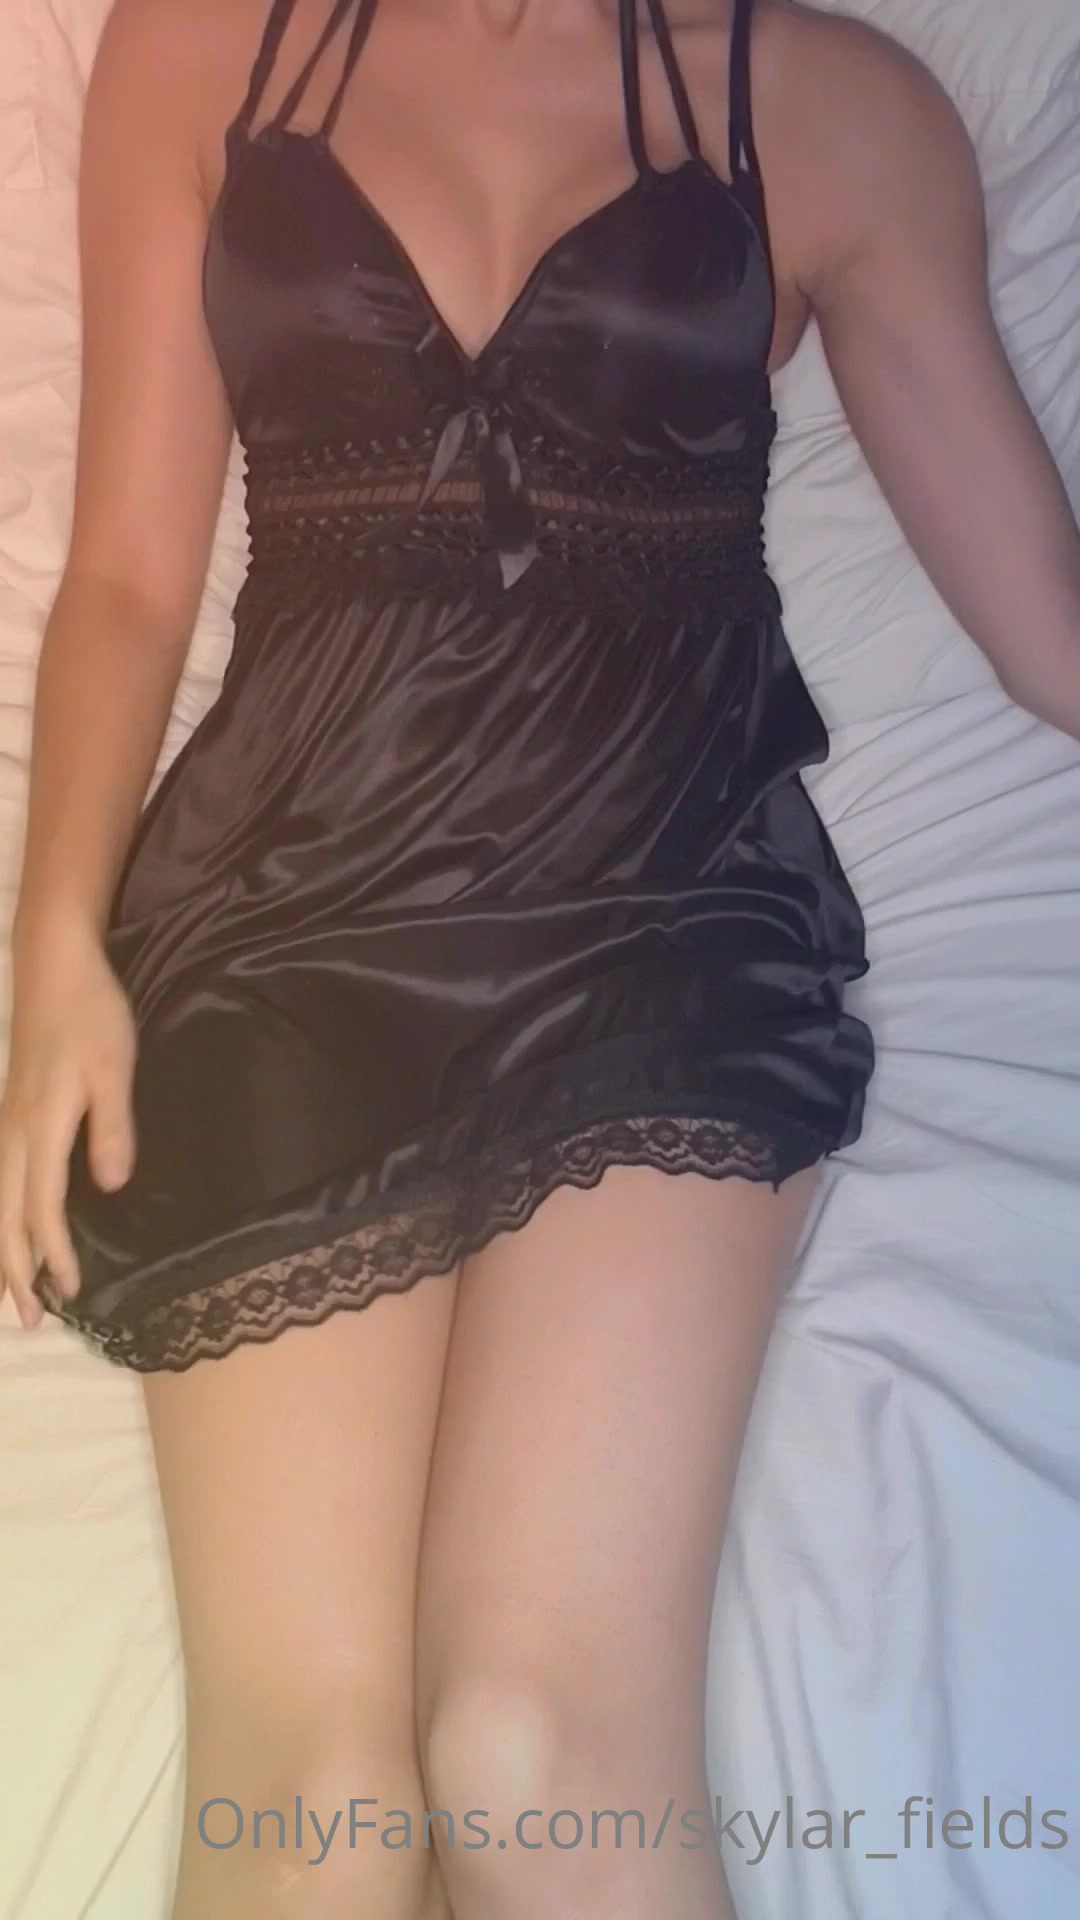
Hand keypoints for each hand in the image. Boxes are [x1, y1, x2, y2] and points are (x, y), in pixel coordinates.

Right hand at [0, 921, 136, 1328]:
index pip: (41, 1209)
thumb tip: (109, 1187)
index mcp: (40, 1127)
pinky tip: (12, 1226)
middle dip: (13, 1272)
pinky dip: (2, 1217)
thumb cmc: (92, 1014)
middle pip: (5, 1217)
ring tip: (14, 1292)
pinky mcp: (10, 1112)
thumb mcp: (115, 1067)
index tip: (71, 1293)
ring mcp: (6, 1123)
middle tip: (30, 1321)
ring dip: (2, 1250)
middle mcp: (12, 1132)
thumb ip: (112, 1127)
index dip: (54, 1256)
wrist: (55, 966)